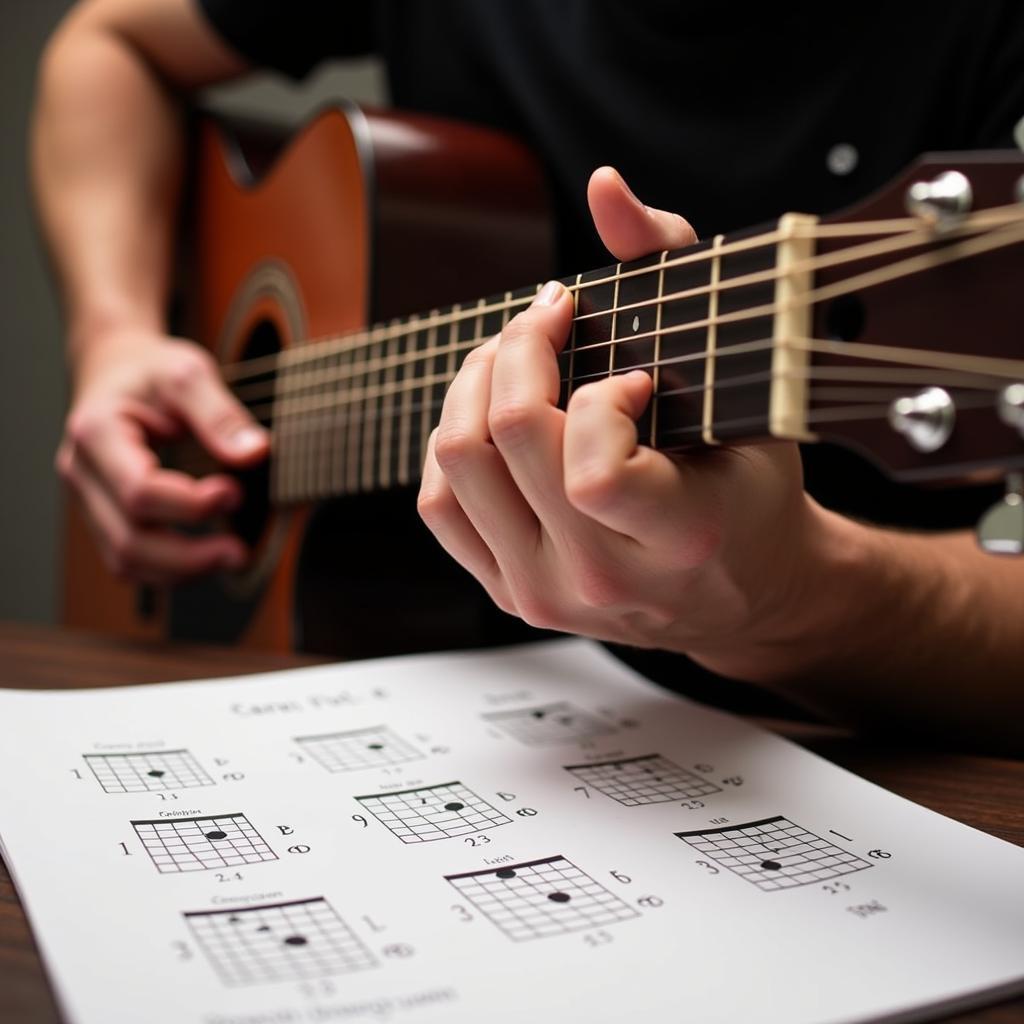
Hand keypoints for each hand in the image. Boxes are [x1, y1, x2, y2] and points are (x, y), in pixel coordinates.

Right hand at [57, 328, 268, 583]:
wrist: (116, 370)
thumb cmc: (150, 371)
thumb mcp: (187, 373)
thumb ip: (220, 413)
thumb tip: (256, 453)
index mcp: (95, 433)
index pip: (139, 490)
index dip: (190, 504)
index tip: (235, 493)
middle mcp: (82, 473)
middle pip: (128, 540)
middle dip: (188, 556)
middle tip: (239, 551)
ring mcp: (88, 500)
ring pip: (125, 561)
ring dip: (182, 571)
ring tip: (231, 557)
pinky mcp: (103, 517)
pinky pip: (129, 560)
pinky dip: (169, 570)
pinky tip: (206, 558)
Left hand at [418, 167, 836, 680]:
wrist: (737, 592)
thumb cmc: (747, 489)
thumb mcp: (740, 384)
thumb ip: (676, 272)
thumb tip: (603, 187)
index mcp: (676, 538)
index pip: (593, 469)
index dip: (601, 398)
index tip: (636, 377)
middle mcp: (601, 580)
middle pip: (505, 442)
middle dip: (521, 350)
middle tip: (551, 318)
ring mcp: (544, 594)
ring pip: (456, 466)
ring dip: (476, 386)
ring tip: (517, 357)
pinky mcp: (507, 594)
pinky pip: (438, 503)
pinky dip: (454, 440)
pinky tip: (494, 415)